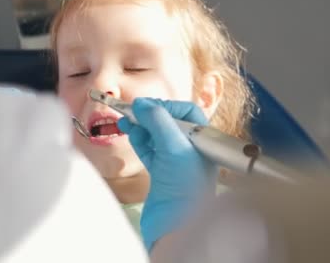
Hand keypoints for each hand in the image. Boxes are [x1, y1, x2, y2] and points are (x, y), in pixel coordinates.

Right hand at [117, 98, 216, 251]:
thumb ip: (158, 120)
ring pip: (156, 135)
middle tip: (132, 111)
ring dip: (141, 126)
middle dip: (150, 114)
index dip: (167, 106)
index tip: (148, 106)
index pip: (187, 112)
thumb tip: (141, 103)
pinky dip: (139, 140)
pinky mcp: (161, 174)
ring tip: (126, 120)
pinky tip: (131, 133)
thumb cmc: (185, 187)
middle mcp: (191, 149)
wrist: (175, 225)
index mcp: (202, 141)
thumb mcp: (174, 146)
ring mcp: (175, 162)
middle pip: (169, 122)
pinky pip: (148, 150)